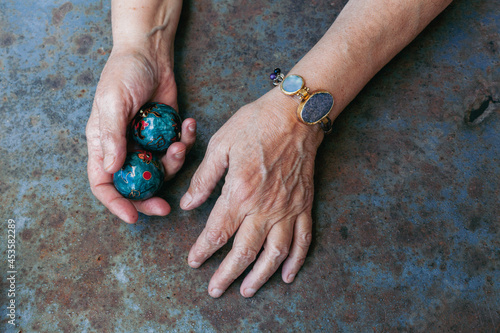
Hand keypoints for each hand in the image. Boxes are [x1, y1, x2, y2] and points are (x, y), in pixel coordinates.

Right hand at [86, 46, 195, 222]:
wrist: (150, 54)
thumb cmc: (124, 73)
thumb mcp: (113, 102)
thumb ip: (111, 135)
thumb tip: (110, 168)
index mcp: (103, 145)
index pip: (103, 183)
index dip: (115, 203)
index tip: (132, 216)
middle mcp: (124, 149)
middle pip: (134, 185)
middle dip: (150, 198)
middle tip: (166, 208)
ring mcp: (147, 143)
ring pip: (161, 170)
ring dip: (174, 163)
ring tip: (180, 143)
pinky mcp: (166, 135)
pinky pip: (177, 150)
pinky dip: (186, 141)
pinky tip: (189, 125)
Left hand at [180, 88, 323, 296]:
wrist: (295, 115)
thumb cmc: (256, 124)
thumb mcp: (221, 144)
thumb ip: (204, 178)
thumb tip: (188, 203)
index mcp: (240, 192)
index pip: (218, 232)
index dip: (203, 250)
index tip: (194, 262)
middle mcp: (265, 207)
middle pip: (244, 251)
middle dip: (228, 275)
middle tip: (215, 290)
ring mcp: (287, 208)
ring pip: (274, 253)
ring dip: (261, 276)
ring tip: (248, 291)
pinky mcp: (304, 204)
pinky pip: (302, 239)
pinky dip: (296, 260)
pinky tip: (287, 275)